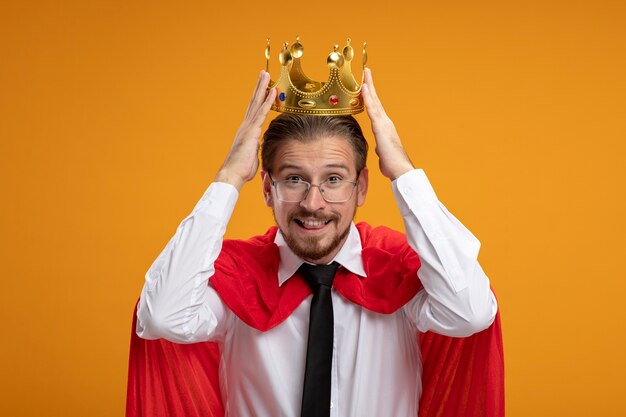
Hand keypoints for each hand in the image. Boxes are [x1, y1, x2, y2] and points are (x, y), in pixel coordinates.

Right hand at [215, 71, 276, 189]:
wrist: (232, 174)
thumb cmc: (241, 170)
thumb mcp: (251, 157)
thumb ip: (255, 150)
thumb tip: (255, 150)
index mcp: (246, 132)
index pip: (254, 111)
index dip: (259, 99)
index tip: (263, 88)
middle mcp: (246, 126)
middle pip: (254, 102)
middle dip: (259, 87)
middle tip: (264, 73)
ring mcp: (248, 127)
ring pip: (257, 103)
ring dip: (262, 88)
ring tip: (266, 74)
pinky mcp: (252, 131)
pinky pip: (262, 113)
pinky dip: (267, 101)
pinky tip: (272, 91)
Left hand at [361, 68, 413, 180]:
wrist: (401, 170)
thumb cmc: (392, 165)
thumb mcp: (384, 155)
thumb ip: (381, 149)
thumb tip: (379, 149)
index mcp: (384, 129)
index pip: (375, 109)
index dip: (371, 97)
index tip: (366, 86)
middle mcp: (385, 123)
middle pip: (376, 101)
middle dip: (371, 86)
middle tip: (366, 72)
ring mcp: (384, 124)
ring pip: (375, 102)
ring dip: (369, 87)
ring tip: (365, 75)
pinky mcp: (381, 127)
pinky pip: (373, 109)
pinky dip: (369, 98)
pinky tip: (365, 88)